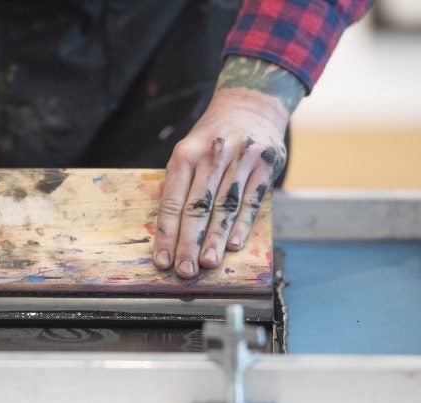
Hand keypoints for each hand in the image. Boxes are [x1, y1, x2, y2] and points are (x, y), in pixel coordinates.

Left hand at [153, 75, 292, 277]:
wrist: (251, 105)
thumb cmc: (211, 138)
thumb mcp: (188, 150)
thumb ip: (180, 184)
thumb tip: (168, 231)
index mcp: (186, 153)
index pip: (173, 200)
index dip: (166, 233)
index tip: (162, 259)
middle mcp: (213, 154)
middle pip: (198, 207)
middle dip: (189, 242)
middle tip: (184, 270)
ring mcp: (242, 158)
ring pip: (225, 207)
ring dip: (216, 240)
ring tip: (207, 263)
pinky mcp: (266, 165)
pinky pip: (251, 201)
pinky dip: (242, 225)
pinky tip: (233, 245)